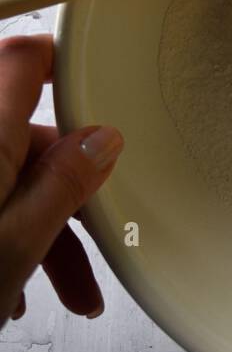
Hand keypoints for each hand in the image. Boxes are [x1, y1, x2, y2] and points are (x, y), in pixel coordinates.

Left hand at [0, 34, 122, 328]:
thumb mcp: (19, 243)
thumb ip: (64, 184)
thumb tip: (101, 141)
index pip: (25, 59)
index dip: (61, 64)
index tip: (96, 91)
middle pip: (27, 137)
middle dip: (66, 188)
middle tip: (94, 236)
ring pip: (8, 180)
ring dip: (43, 229)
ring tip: (66, 292)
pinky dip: (6, 238)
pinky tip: (10, 290)